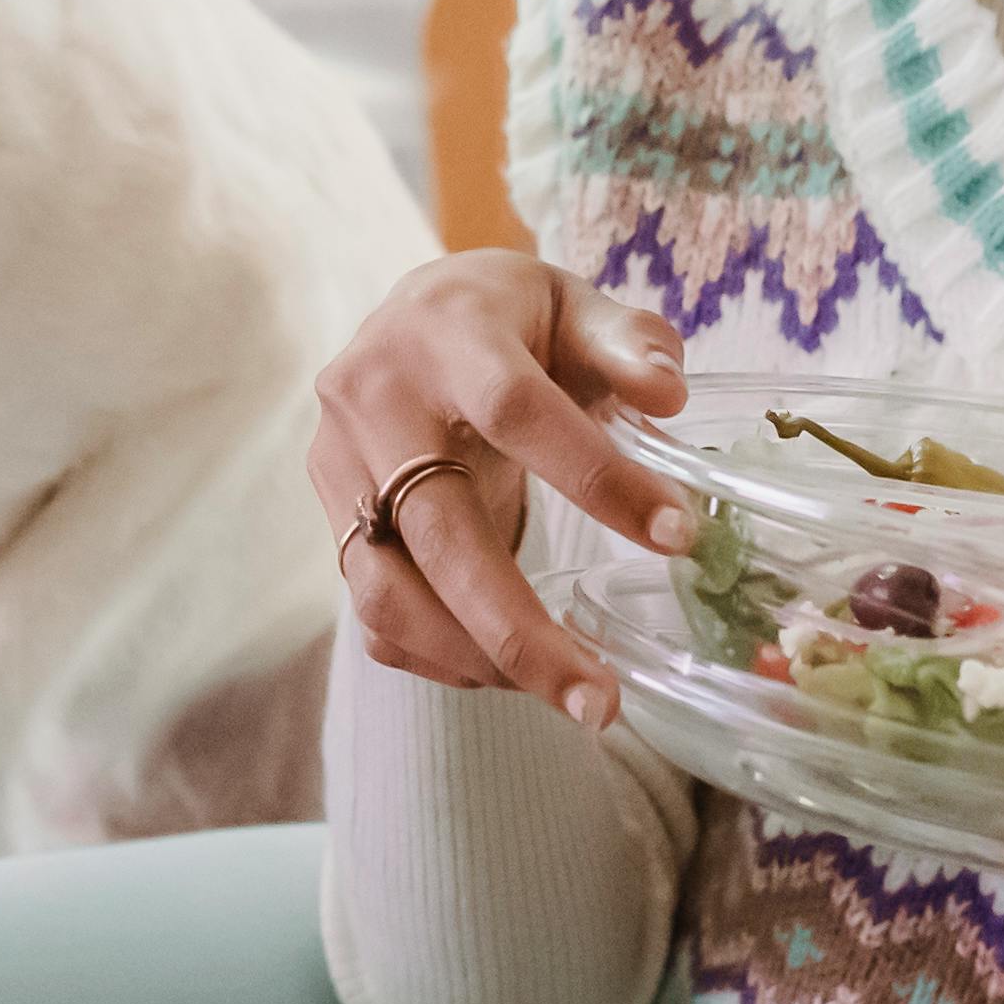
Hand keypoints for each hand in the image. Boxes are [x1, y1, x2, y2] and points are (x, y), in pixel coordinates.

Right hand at [310, 250, 694, 727]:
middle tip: (600, 699)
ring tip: (564, 694)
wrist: (412, 314)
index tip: (676, 536)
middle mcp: (374, 399)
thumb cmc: (511, 318)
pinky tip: (507, 670)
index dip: (595, 477)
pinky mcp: (328, 514)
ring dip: (472, 657)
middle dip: (518, 628)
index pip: (515, 410)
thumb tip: (669, 394)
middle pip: (436, 530)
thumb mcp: (574, 304)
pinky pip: (371, 609)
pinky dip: (436, 655)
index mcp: (445, 334)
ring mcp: (338, 462)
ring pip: (384, 588)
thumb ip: (625, 343)